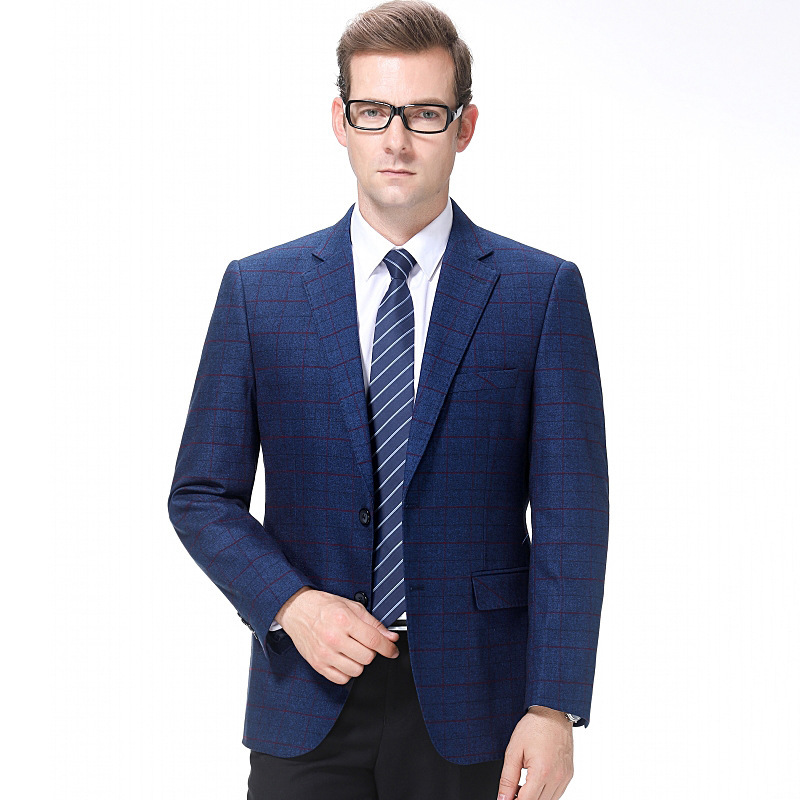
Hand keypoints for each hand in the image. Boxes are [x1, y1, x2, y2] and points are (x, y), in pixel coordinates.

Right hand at [276, 587, 399, 682]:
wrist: (297, 609)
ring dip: (359, 662)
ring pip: (356, 670)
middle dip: (371, 651)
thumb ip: (373, 623)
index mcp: (344, 620)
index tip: (393, 650)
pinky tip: (344, 659)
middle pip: (367, 658)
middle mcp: (334, 638)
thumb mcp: (351, 606)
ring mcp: (324, 654)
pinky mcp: (317, 665)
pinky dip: (347, 672)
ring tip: (352, 650)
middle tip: (364, 643)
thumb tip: (390, 637)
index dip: (388, 647)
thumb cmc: (324, 606)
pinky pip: (341, 679)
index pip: (373, 640)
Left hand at [496, 706, 573, 799]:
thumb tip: (503, 798)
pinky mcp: (569, 775)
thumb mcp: (513, 751)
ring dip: (534, 798)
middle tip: (512, 791)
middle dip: (523, 799)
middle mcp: (557, 777)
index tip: (506, 799)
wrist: (552, 713)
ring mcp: (565, 777)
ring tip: (521, 787)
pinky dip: (545, 794)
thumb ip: (507, 779)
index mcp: (542, 772)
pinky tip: (534, 784)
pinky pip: (557, 793)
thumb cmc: (534, 727)